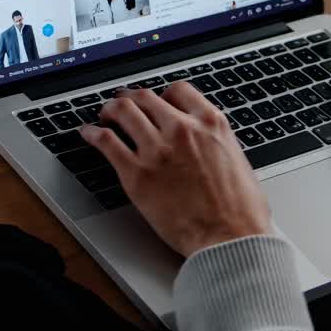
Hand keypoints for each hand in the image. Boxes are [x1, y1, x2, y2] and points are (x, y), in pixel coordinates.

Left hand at [81, 83, 273, 256]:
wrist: (230, 240)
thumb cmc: (241, 211)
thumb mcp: (237, 159)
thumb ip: (215, 142)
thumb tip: (205, 143)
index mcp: (209, 123)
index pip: (177, 90)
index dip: (162, 95)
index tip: (155, 102)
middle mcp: (181, 129)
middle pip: (146, 98)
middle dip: (131, 98)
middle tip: (124, 103)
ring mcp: (157, 150)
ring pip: (123, 112)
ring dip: (110, 110)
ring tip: (105, 114)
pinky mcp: (136, 174)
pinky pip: (106, 142)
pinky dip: (94, 134)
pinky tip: (89, 134)